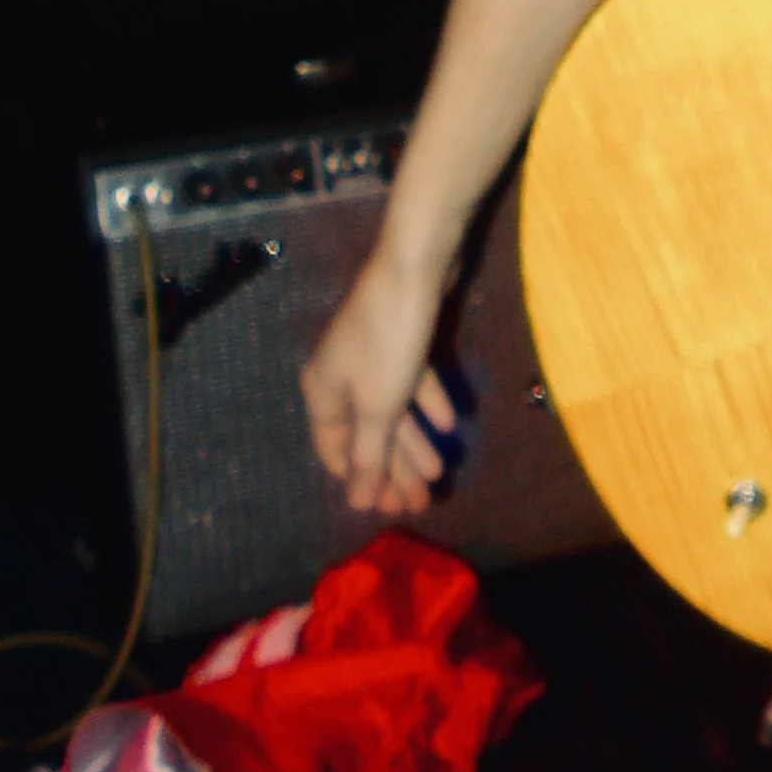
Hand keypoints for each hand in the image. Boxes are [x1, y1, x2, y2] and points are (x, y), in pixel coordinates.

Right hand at [300, 246, 459, 516]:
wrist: (415, 263)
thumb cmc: (389, 339)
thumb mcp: (378, 407)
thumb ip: (370, 455)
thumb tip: (357, 503)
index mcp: (322, 392)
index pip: (334, 451)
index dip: (360, 481)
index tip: (385, 508)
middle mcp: (340, 374)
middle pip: (368, 434)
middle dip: (394, 468)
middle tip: (420, 501)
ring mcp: (370, 352)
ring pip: (391, 408)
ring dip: (414, 442)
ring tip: (439, 474)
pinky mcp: (400, 334)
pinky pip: (411, 379)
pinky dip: (427, 400)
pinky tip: (449, 422)